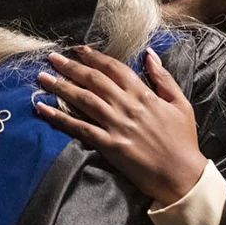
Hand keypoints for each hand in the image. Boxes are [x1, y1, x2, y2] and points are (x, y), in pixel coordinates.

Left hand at [35, 45, 207, 204]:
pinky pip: (80, 128)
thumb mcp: (180, 103)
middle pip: (93, 80)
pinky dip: (60, 117)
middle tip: (52, 57)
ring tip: (42, 77)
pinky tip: (43, 109)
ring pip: (83, 100)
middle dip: (70, 67)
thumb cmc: (183, 140)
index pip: (113, 68)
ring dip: (60, 86)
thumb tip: (149, 54)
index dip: (93, 56)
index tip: (77, 49)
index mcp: (144, 94)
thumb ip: (163, 78)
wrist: (182, 176)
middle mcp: (127, 106)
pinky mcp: (109, 145)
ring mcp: (116, 126)